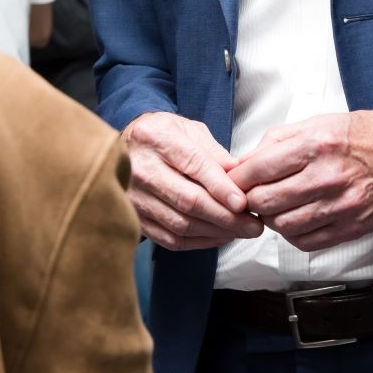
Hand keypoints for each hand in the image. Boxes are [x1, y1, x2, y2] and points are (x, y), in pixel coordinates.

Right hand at [121, 112, 263, 250]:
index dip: (220, 187)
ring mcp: (134, 198)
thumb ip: (213, 153)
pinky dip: (198, 242)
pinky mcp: (135, 219)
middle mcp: (141, 170)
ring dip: (216, 232)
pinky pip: (170, 239)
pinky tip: (218, 236)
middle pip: (188, 200)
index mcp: (156, 139)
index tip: (243, 203)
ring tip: (241, 231)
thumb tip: (239, 175)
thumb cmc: (161, 137)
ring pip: (181, 224)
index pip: (193, 165)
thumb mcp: (188, 130)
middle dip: (226, 217)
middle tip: (253, 225)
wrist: (120, 149)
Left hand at [226, 111, 372, 252]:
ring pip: (282, 225)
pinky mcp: (350, 228)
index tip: (234, 181)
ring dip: (271, 218)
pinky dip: (293, 234)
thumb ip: (278, 141)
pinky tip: (296, 220)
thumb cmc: (365, 137)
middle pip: (264, 201)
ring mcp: (339, 207)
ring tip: (276, 206)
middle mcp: (326, 177)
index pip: (257, 170)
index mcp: (315, 145)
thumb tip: (244, 162)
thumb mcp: (319, 122)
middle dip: (250, 200)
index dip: (237, 179)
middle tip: (251, 196)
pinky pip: (306, 242)